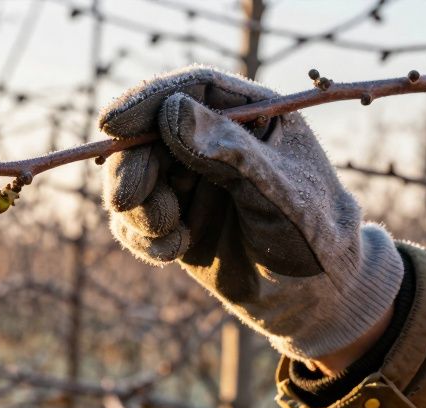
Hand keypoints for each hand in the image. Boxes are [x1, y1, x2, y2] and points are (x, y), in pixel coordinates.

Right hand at [98, 66, 403, 362]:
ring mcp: (189, 182)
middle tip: (128, 200)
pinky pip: (133, 221)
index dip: (146, 102)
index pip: (192, 91)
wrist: (312, 296)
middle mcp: (213, 143)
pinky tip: (172, 252)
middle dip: (133, 168)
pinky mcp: (174, 221)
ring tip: (170, 236)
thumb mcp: (280, 191)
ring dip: (139, 209)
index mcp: (250, 117)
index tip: (112, 126)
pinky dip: (142, 237)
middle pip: (148, 135)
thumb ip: (229, 153)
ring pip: (133, 179)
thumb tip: (173, 113)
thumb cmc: (313, 235)